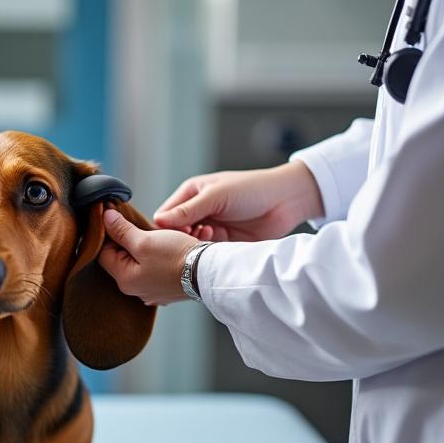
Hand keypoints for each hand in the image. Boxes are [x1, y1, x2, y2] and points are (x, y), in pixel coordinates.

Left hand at [98, 208, 198, 306]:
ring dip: (146, 247)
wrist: (210, 273)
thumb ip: (121, 231)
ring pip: (140, 263)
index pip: (104, 254)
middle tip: (140, 226)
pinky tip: (169, 247)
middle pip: (122, 259)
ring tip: (159, 235)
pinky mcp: (167, 289)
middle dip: (129, 240)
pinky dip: (159, 257)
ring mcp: (152, 291)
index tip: (115, 218)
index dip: (108, 234)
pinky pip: (156, 269)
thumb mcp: (145, 240)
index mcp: (125, 280)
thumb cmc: (177, 258)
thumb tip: (105, 218)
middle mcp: (136, 290)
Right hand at [153, 162, 322, 241]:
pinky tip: (214, 248)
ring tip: (205, 240)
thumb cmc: (252, 189)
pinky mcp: (222, 243)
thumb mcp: (216, 196)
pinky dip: (206, 253)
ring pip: (189, 245)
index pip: (164, 215)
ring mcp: (210, 227)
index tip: (168, 239)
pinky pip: (206, 252)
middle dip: (178, 241)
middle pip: (174, 233)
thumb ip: (188, 211)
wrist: (286, 201)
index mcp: (191, 194)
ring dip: (193, 247)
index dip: (163, 229)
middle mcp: (197, 211)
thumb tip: (158, 221)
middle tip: (187, 243)